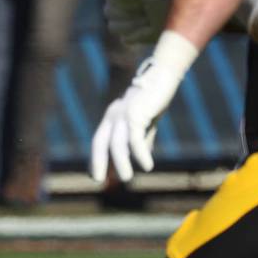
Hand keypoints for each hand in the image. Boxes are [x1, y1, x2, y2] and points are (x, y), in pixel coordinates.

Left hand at [90, 57, 180, 182]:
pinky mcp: (136, 113)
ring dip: (120, 162)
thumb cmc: (154, 99)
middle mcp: (114, 116)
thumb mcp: (145, 122)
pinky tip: (147, 166)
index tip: (94, 175)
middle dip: (97, 161)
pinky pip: (135, 138)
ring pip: (117, 143)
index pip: (100, 141)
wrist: (163, 77)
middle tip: (97, 180)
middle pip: (100, 142)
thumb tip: (143, 157)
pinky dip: (140, 153)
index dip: (96, 158)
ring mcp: (123, 114)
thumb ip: (142, 138)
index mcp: (112, 118)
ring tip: (126, 178)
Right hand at [104, 0, 168, 46]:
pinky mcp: (127, 38)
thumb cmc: (161, 1)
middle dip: (128, 11)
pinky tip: (147, 31)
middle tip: (144, 10)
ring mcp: (120, 24)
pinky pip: (125, 38)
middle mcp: (116, 9)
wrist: (174, 17)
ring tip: (147, 20)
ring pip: (113, 27)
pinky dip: (138, 34)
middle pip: (108, 12)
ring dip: (132, 23)